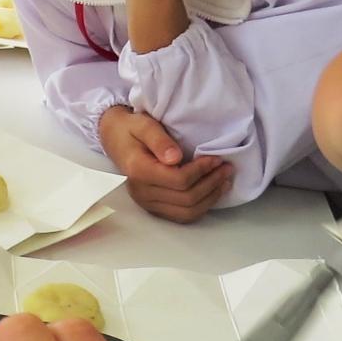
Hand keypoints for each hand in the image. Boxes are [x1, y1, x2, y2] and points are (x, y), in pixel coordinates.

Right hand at [98, 106, 232, 222]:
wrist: (115, 138)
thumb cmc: (131, 129)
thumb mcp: (143, 125)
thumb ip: (159, 140)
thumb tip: (175, 158)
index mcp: (138, 171)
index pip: (178, 180)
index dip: (202, 171)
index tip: (216, 158)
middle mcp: (141, 192)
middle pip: (186, 199)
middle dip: (211, 184)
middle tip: (226, 168)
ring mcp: (147, 203)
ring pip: (187, 212)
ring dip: (210, 198)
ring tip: (224, 181)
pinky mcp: (153, 207)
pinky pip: (182, 215)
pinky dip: (201, 207)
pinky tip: (212, 193)